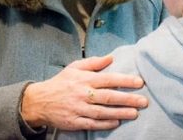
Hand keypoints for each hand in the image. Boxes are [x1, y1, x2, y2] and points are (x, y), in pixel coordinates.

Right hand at [20, 55, 147, 130]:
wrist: (39, 101)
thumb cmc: (61, 82)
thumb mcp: (74, 67)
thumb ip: (93, 62)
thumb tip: (111, 58)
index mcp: (85, 79)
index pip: (108, 79)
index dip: (125, 80)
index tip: (139, 82)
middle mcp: (83, 94)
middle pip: (108, 96)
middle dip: (127, 99)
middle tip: (143, 101)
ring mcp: (78, 109)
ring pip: (102, 112)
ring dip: (120, 112)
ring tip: (135, 113)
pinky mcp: (74, 121)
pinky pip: (92, 124)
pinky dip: (105, 124)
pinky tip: (117, 123)